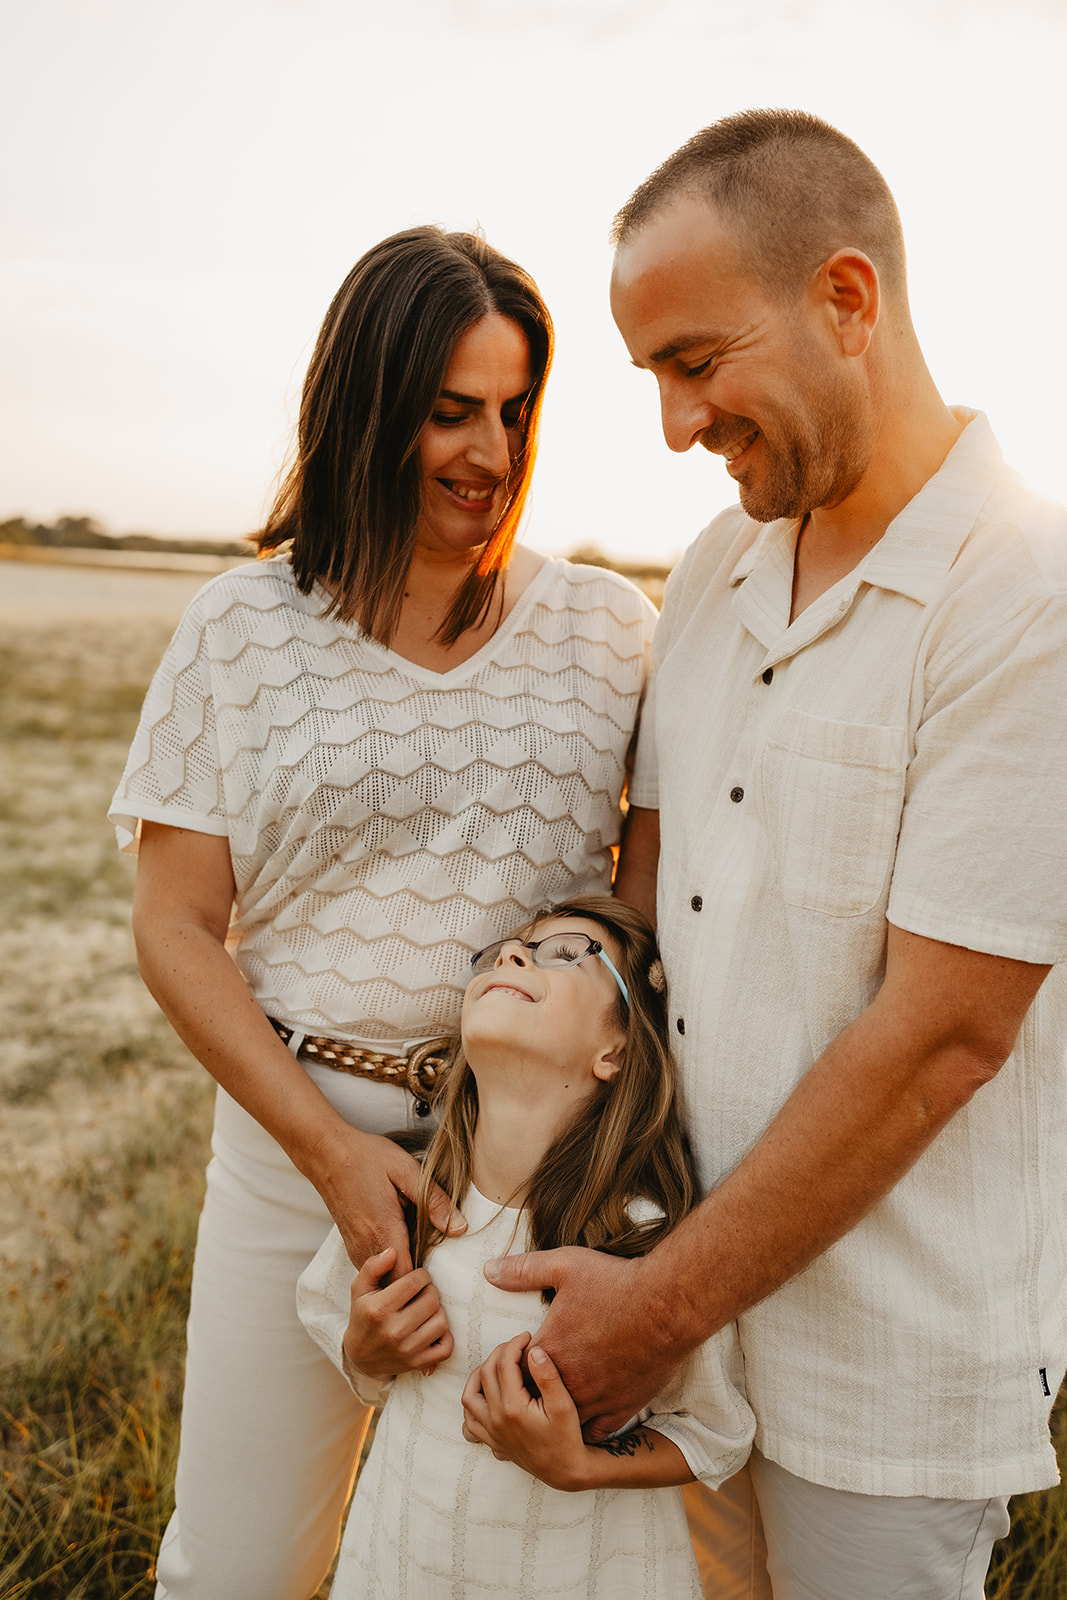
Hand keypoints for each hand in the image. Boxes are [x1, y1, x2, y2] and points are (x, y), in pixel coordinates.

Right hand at [314, 1124, 464, 1277]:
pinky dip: (389, 1270)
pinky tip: (403, 1252)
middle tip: (436, 1272)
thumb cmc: (368, 1157)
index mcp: (383, 1230)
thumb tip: (460, 1227)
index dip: (424, 1282)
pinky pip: (374, 1270)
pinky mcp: (352, 1246)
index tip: (441, 1274)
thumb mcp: (406, 1170)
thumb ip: (434, 1200)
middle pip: (394, 1285)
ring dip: (401, 1279)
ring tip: (422, 1264)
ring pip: (383, 1280)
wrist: (327, 1154)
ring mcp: (356, 1249)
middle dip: (415, 1285)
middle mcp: (367, 1246)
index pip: (406, 1278)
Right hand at [342, 1247, 452, 1378]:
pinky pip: (446, 1347)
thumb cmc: (363, 1316)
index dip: (421, 1275)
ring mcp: (407, 1350)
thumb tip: (392, 1251)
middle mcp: (394, 1331)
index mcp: (378, 1310)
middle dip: (430, 1291)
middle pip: (431, 1300)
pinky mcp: (418, 1364)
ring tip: (425, 1310)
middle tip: (421, 1293)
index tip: (416, 1279)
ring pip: (441, 1321)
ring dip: (437, 1312)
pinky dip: (445, 1336)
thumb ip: (373, 1267)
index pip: (415, 1282)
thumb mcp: (359, 1289)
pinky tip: (432, 1328)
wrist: (360, 1357)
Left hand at [461, 1333, 589, 1490]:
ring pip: (469, 1395)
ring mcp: (491, 1432)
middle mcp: (496, 1419)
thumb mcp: (564, 1405)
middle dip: (500, 1352)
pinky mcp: (492, 1441)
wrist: (565, 1470)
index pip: (504, 1363)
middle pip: (485, 1373)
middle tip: (518, 1346)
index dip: (515, 1344)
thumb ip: (548, 1376)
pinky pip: (469, 1421)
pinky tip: (487, 1394)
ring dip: (480, 1374)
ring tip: (499, 1364)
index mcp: (513, 1408)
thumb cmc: (567, 1437)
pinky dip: (473, 1403)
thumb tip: (534, 1350)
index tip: (527, 1336)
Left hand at [484, 1246, 690, 1440]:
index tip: (528, 1352)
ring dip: (557, 1411)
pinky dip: (588, 1426)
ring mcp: (593, 1399)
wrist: (667, 1305)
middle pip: (534, 1398)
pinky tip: (587, 1415)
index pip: (516, 1368)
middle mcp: (565, 1381)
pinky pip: (596, 1432)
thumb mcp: (564, 1265)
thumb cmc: (616, 1282)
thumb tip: (489, 1271)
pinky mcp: (621, 1410)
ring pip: (563, 1419)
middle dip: (532, 1389)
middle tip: (541, 1376)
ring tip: (561, 1397)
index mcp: (547, 1350)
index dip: (519, 1361)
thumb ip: (523, 1270)